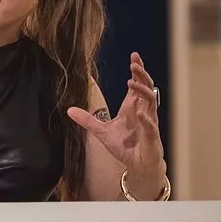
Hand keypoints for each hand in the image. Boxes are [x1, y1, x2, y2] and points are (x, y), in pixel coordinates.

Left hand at [67, 52, 165, 196]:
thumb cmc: (125, 146)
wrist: (137, 165)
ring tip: (131, 82)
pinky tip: (140, 112)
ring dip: (142, 91)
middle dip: (141, 74)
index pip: (136, 84)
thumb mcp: (102, 131)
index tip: (133, 56)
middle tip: (133, 64)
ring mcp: (149, 122)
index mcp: (132, 106)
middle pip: (146, 87)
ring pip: (151, 102)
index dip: (137, 70)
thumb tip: (68, 110)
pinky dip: (147, 119)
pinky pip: (151, 125)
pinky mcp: (151, 137)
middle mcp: (142, 111)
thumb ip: (87, 120)